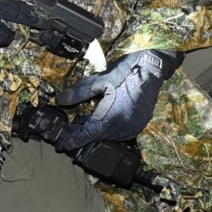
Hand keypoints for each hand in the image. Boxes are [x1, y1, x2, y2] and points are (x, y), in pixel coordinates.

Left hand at [55, 49, 180, 147]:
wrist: (152, 68)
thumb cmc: (127, 72)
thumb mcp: (100, 80)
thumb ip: (79, 93)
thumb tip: (60, 100)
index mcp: (113, 116)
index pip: (90, 133)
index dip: (75, 139)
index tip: (64, 144)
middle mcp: (124, 125)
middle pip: (99, 135)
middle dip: (84, 133)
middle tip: (71, 128)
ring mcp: (134, 126)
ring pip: (110, 135)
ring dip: (98, 131)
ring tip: (86, 123)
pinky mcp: (140, 124)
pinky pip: (121, 133)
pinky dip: (110, 130)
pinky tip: (104, 121)